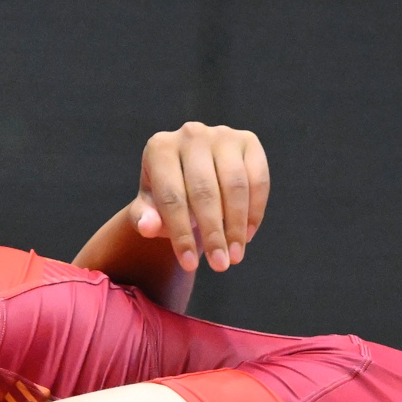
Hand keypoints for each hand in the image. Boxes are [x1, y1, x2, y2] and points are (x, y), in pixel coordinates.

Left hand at [132, 122, 269, 273]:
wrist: (192, 176)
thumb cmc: (167, 198)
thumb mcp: (149, 211)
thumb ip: (143, 219)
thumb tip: (148, 226)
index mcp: (160, 148)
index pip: (172, 196)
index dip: (181, 234)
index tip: (190, 265)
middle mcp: (191, 134)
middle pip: (205, 192)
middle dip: (213, 234)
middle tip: (220, 266)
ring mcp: (222, 134)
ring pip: (235, 186)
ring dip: (237, 226)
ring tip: (235, 257)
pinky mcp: (248, 141)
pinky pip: (258, 180)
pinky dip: (255, 211)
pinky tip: (247, 236)